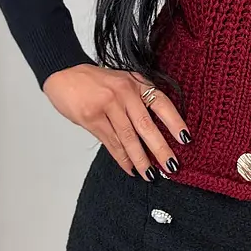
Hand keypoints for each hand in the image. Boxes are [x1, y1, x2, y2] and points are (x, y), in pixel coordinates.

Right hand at [42, 63, 191, 179]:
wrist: (64, 74)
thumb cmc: (96, 81)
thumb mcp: (122, 82)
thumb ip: (137, 100)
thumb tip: (155, 131)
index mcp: (136, 82)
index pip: (161, 103)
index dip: (175, 122)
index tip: (186, 139)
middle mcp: (125, 92)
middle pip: (147, 125)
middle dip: (160, 149)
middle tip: (172, 166)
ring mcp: (108, 105)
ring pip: (129, 138)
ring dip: (141, 160)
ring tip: (151, 175)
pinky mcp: (92, 118)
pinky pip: (111, 143)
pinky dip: (122, 158)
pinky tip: (130, 168)